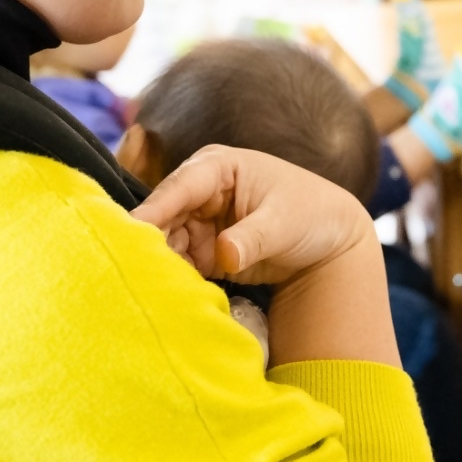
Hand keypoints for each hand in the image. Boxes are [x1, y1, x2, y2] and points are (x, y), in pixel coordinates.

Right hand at [130, 145, 373, 283]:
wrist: (330, 239)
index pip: (179, 187)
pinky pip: (179, 263)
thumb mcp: (283, 223)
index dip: (155, 210)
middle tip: (133, 269)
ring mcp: (198, 222)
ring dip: (160, 263)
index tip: (132, 232)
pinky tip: (167, 294)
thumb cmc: (310, 214)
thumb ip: (252, 238)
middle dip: (150, 242)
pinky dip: (174, 278)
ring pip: (166, 243)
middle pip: (163, 216)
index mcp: (217, 167)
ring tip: (149, 286)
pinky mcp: (203, 251)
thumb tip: (224, 255)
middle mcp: (200, 192)